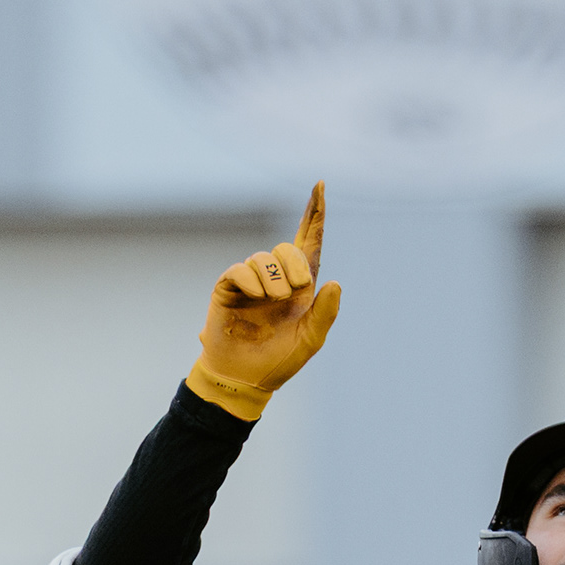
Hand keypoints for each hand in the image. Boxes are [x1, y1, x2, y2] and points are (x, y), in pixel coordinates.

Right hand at [183, 183, 341, 420]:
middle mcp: (275, 278)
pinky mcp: (228, 288)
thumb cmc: (279, 361)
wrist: (245, 378)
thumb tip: (335, 282)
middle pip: (287, 248)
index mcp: (299, 287)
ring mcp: (250, 282)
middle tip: (297, 289)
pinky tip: (258, 296)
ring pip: (263, 258)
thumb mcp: (310, 340)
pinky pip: (239, 270)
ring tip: (275, 300)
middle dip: (295, 263)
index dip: (314, 215)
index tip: (321, 186)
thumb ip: (326, 313)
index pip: (308, 243)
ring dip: (274, 278)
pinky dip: (251, 280)